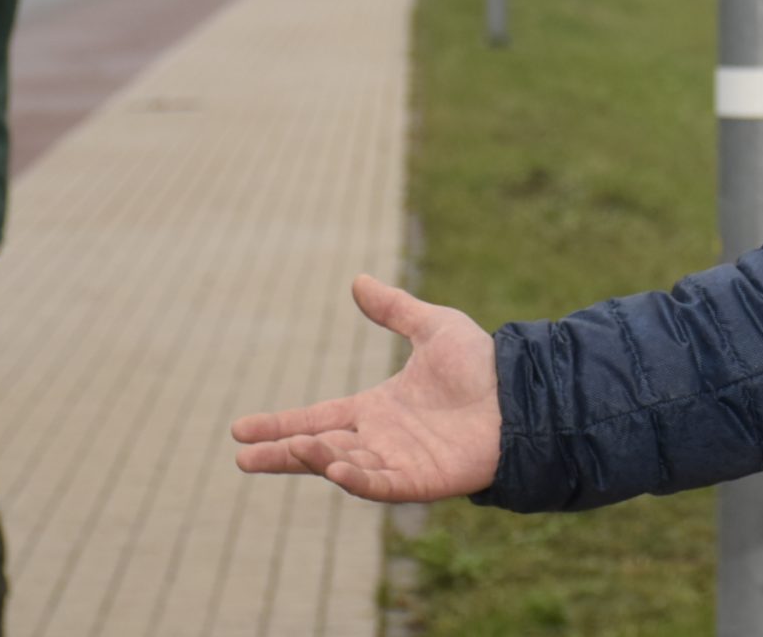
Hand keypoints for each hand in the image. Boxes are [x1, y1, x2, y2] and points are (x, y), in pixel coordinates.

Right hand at [231, 274, 501, 502]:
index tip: (240, 429)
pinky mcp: (419, 480)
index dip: (280, 424)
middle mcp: (379, 438)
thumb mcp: (433, 328)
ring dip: (318, 459)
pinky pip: (380, 483)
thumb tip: (358, 279)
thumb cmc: (481, 366)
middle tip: (243, 457)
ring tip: (294, 447)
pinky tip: (335, 468)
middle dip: (282, 453)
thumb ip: (395, 309)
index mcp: (376, 408)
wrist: (523, 393)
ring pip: (344, 464)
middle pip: (319, 448)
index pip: (316, 418)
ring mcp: (397, 462)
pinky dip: (356, 478)